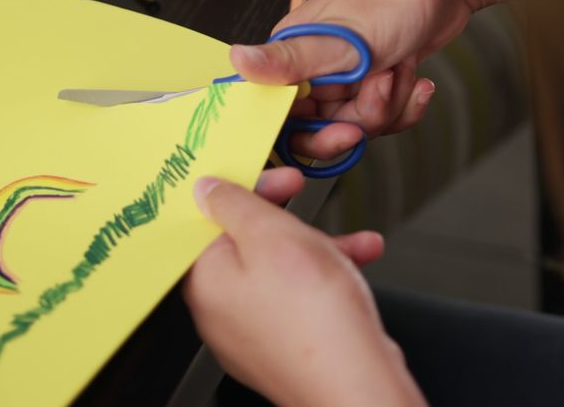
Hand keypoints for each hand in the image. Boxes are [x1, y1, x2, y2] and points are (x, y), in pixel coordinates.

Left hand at [184, 174, 424, 405]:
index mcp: (205, 280)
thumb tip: (206, 189)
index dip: (240, 191)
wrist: (355, 385)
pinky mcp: (284, 345)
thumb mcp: (273, 235)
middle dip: (285, 218)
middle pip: (244, 243)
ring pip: (279, 269)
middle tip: (305, 196)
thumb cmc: (316, 319)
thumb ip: (236, 205)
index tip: (266, 178)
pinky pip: (299, 297)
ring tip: (348, 240)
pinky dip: (328, 275)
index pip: (206, 221)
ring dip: (317, 245)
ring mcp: (252, 331)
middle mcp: (221, 310)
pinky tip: (358, 261)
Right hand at [231, 0, 513, 158]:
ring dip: (387, 107)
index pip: (278, 113)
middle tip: (379, 97)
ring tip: (401, 70)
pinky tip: (417, 80)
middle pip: (319, 128)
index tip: (341, 131)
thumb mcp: (343, 37)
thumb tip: (235, 59)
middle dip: (357, 121)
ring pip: (355, 125)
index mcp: (292, 54)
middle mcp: (313, 68)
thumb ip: (289, 60)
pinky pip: (382, 117)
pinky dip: (404, 105)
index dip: (306, 133)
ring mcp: (345, 78)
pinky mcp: (373, 83)